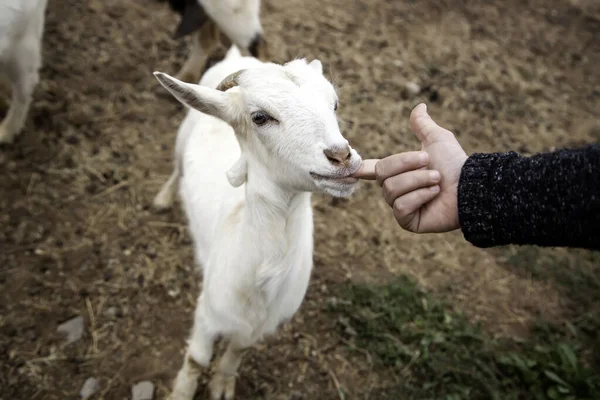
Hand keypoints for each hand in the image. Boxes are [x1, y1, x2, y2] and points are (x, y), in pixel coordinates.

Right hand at [352, 103, 467, 232]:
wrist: (471, 185)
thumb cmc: (456, 163)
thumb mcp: (437, 139)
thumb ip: (423, 125)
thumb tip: (420, 106)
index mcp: (398, 172)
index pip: (370, 170)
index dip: (354, 169)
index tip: (341, 169)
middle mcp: (396, 190)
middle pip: (382, 174)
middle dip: (406, 165)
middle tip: (430, 163)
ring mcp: (401, 207)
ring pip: (391, 190)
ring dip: (418, 180)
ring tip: (437, 180)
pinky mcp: (407, 222)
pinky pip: (400, 207)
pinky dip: (420, 196)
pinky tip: (434, 194)